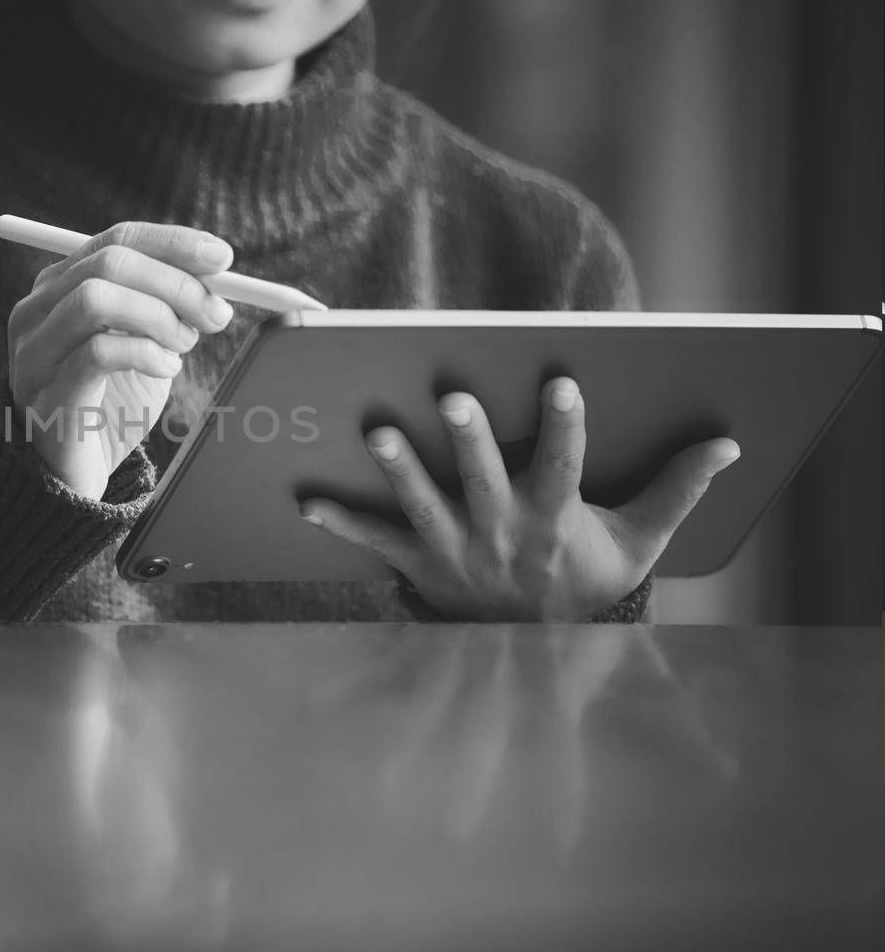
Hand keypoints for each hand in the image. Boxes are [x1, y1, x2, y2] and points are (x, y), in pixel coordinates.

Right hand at [8, 222, 234, 498]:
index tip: (222, 259)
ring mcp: (35, 351)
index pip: (117, 240)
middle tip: (216, 313)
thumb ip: (166, 304)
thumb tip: (217, 270)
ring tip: (182, 346)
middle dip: (175, 282)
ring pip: (95, 298)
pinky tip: (165, 369)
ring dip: (157, 316)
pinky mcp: (47, 392)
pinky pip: (97, 352)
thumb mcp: (143, 342)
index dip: (173, 244)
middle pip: (109, 262)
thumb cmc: (111, 403)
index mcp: (58, 286)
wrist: (71, 475)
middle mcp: (37, 310)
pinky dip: (144, 353)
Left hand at [299, 378, 741, 620]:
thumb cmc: (586, 580)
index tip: (563, 381)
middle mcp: (500, 532)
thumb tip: (726, 443)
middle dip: (469, 440)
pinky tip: (305, 500)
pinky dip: (340, 522)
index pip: (564, 466)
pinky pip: (375, 540)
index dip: (566, 426)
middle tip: (453, 396)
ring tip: (377, 431)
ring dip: (400, 469)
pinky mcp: (418, 563)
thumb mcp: (638, 542)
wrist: (536, 650)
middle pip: (483, 480)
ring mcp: (454, 548)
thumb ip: (676, 489)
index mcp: (553, 520)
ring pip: (423, 504)